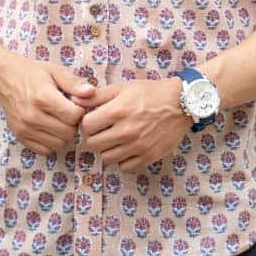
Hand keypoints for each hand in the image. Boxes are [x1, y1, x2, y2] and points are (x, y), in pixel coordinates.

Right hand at [0, 57, 86, 155]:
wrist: (4, 78)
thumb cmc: (33, 73)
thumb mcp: (55, 71)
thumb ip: (74, 83)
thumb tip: (91, 92)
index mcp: (43, 97)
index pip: (74, 116)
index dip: (80, 110)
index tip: (75, 103)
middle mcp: (32, 116)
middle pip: (68, 132)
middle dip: (73, 123)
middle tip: (67, 112)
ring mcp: (25, 129)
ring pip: (59, 144)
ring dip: (63, 134)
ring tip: (58, 119)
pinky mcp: (20, 137)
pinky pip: (45, 150)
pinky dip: (52, 142)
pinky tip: (50, 128)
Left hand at [71, 78, 190, 171]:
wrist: (181, 103)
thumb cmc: (150, 93)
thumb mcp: (122, 88)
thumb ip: (97, 96)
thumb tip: (74, 100)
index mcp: (117, 111)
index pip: (86, 126)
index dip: (87, 123)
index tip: (94, 120)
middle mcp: (126, 131)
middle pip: (93, 144)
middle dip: (94, 137)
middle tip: (102, 131)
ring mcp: (137, 146)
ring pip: (106, 158)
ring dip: (107, 149)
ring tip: (114, 139)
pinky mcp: (148, 157)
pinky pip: (124, 167)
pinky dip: (123, 160)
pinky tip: (127, 148)